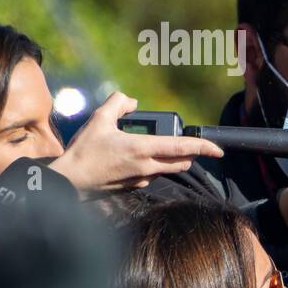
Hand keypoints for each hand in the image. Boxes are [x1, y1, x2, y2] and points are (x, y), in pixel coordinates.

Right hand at [50, 93, 222, 194]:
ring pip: (168, 170)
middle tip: (190, 145)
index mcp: (142, 149)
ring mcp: (142, 180)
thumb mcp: (99, 120)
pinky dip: (155, 167)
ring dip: (172, 160)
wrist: (68, 182)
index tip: (218, 150)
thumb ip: (117, 103)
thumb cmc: (84, 151)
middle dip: (191, 154)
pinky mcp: (134, 187)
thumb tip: (132, 100)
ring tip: (163, 148)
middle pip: (182, 162)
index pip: (182, 148)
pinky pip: (153, 176)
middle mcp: (147, 167)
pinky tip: (141, 159)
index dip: (204, 148)